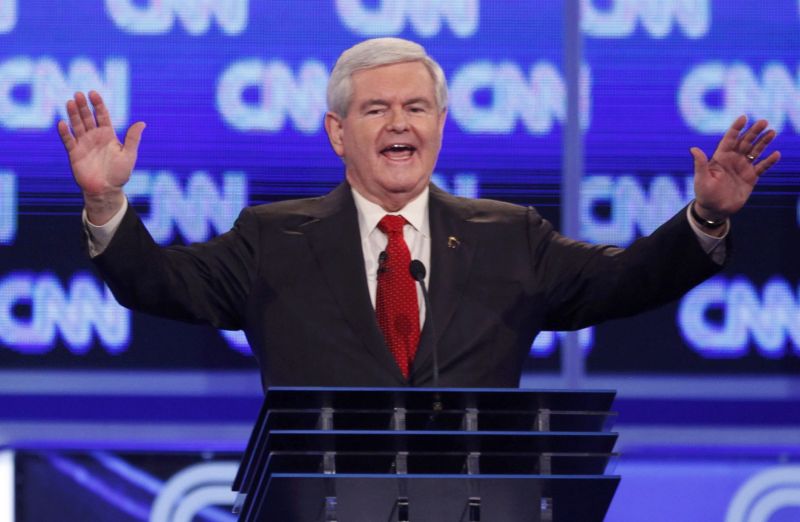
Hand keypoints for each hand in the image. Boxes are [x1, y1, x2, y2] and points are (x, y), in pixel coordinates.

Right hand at [57, 91, 145, 223]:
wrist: (106, 190)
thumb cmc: (120, 174)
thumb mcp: (129, 155)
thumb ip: (133, 139)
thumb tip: (142, 122)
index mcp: (108, 135)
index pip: (102, 115)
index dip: (98, 104)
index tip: (93, 93)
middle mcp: (94, 137)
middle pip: (87, 117)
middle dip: (83, 106)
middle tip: (78, 94)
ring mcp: (84, 144)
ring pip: (77, 125)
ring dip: (73, 114)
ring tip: (70, 102)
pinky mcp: (74, 153)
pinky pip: (68, 140)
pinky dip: (65, 132)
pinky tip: (62, 123)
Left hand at [690, 115, 779, 221]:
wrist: (715, 209)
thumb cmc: (704, 194)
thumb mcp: (701, 178)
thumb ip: (700, 164)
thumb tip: (693, 149)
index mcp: (720, 157)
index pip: (729, 139)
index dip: (736, 128)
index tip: (743, 117)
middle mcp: (733, 160)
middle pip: (745, 142)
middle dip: (754, 132)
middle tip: (764, 122)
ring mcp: (743, 167)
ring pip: (755, 151)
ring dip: (764, 142)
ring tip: (772, 132)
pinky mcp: (751, 177)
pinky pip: (762, 167)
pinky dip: (769, 161)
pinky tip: (776, 154)